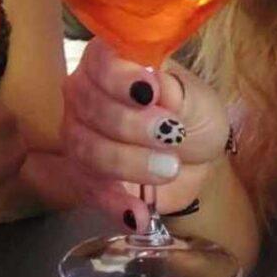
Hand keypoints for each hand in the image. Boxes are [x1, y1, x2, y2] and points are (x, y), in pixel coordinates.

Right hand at [62, 38, 230, 230]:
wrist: (194, 157)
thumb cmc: (193, 115)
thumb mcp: (197, 99)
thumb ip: (172, 90)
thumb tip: (149, 81)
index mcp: (111, 61)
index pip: (100, 61)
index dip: (119, 78)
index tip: (149, 94)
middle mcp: (85, 92)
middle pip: (89, 107)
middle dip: (131, 126)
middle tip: (173, 137)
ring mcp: (79, 133)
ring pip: (85, 149)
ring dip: (128, 163)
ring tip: (168, 169)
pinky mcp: (84, 174)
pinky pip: (88, 189)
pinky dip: (114, 204)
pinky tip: (139, 215)